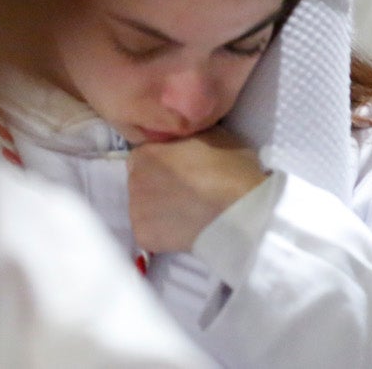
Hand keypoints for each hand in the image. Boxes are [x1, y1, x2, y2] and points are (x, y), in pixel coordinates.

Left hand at [127, 130, 268, 252]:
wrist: (238, 211)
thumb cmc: (229, 168)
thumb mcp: (211, 134)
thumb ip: (186, 136)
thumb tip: (182, 137)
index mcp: (145, 153)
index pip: (144, 154)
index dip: (162, 159)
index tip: (179, 166)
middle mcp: (133, 181)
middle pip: (140, 180)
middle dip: (157, 182)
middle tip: (184, 187)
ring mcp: (135, 212)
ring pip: (143, 207)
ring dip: (158, 207)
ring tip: (186, 210)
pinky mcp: (144, 237)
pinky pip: (150, 231)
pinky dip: (162, 231)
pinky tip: (183, 228)